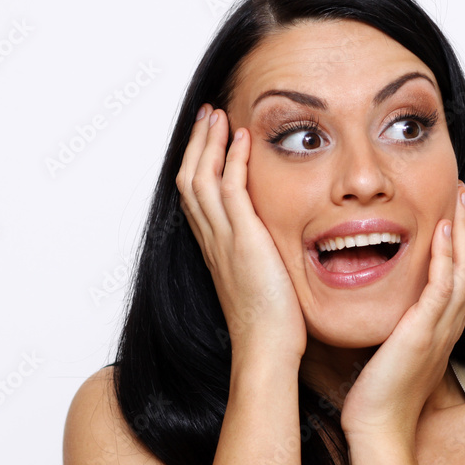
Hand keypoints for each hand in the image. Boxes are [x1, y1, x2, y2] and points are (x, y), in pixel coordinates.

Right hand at [175, 104, 306, 361]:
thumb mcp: (262, 283)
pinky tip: (242, 139)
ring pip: (201, 178)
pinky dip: (232, 159)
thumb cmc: (271, 327)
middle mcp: (212, 241)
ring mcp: (224, 240)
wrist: (266, 349)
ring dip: (209, 142)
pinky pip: (229, 189)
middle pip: (189, 179)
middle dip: (197, 144)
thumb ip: (262, 261)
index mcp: (215, 250)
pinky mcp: (242, 240)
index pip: (197, 198)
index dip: (199, 165)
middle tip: (207, 115)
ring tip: (218, 115)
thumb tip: (275, 253)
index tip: (210, 140)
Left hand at [339, 181, 464, 443]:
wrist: (377, 429)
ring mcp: (440, 328)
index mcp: (443, 326)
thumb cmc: (378, 395)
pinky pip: (443, 288)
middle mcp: (449, 324)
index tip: (454, 210)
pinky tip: (440, 231)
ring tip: (456, 200)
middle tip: (460, 193)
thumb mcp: (393, 348)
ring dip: (464, 230)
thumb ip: (396, 322)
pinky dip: (446, 257)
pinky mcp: (423, 333)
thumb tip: (384, 303)